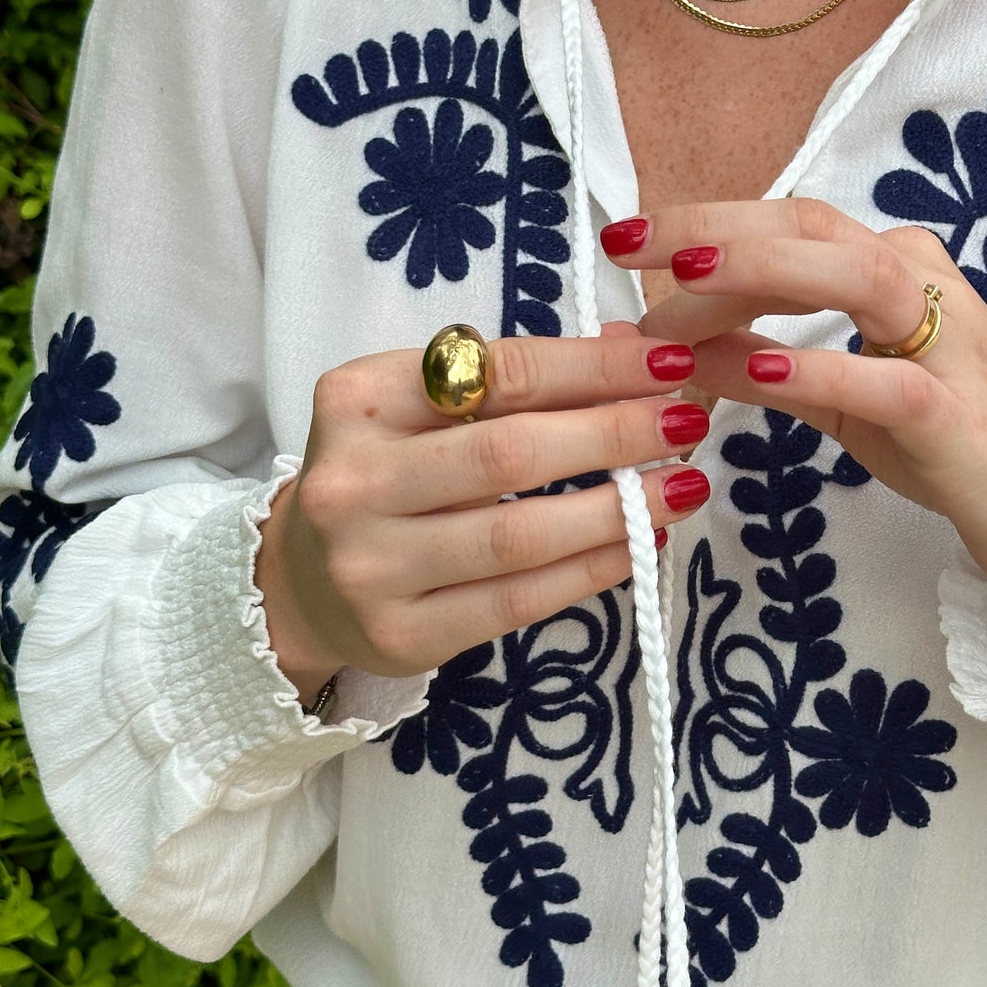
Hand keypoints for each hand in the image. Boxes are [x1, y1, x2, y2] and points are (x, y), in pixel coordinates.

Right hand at [254, 329, 712, 699]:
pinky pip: (518, 601)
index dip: (592, 368)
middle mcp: (355, 481)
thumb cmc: (386, 477)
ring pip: (519, 536)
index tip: (666, 362)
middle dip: (614, 434)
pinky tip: (641, 543)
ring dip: (618, 509)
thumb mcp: (423, 409)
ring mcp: (373, 566)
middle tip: (685, 422)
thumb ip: (516, 380)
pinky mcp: (403, 634)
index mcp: (358, 400)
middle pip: (509, 455)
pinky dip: (592, 570)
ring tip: (684, 486)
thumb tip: (636, 352)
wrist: (301, 585)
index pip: (497, 375)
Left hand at [599, 202, 986, 620]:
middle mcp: (924, 285)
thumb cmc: (950, 445)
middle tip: (629, 249)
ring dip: (760, 273)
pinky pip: (883, 379)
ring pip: (852, 276)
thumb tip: (663, 342)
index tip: (629, 240)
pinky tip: (757, 372)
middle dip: (714, 230)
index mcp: (894, 270)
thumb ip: (761, 361)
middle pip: (812, 228)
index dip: (707, 221)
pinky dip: (816, 367)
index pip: (790, 222)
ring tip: (680, 284)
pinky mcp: (958, 416)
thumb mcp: (840, 398)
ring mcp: (948, 346)